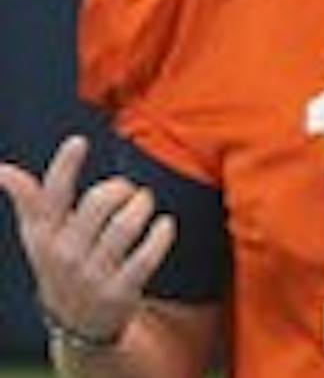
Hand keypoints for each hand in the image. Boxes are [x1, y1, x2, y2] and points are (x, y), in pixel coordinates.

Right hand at [0, 135, 175, 342]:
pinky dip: (161, 234)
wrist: (76, 324)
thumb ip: (28, 200)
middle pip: (98, 203)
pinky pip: (146, 256)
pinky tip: (164, 225)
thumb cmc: (61, 263)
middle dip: (120, 187)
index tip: (79, 141)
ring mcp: (92, 275)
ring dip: (142, 205)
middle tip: (128, 190)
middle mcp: (65, 255)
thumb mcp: (39, 237)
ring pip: (125, 226)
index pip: (51, 196)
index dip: (64, 166)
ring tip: (144, 203)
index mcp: (44, 236)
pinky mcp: (119, 292)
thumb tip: (0, 169)